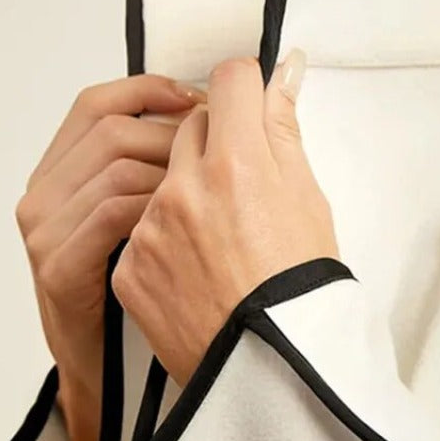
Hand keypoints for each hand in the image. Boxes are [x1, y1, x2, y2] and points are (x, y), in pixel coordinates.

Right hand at [15, 73, 207, 440]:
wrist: (113, 371)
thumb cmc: (140, 292)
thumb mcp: (148, 218)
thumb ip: (164, 165)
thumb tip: (210, 113)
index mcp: (64, 173)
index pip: (98, 105)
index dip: (150, 92)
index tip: (197, 97)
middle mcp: (46, 193)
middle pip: (112, 129)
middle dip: (175, 132)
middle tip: (222, 148)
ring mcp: (47, 230)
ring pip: (117, 167)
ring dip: (175, 171)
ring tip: (214, 190)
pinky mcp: (59, 266)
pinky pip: (113, 213)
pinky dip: (159, 207)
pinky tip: (190, 219)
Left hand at [111, 49, 339, 389]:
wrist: (275, 366)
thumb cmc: (303, 288)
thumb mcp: (309, 201)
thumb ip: (284, 131)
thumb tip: (282, 74)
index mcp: (239, 164)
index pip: (230, 83)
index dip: (246, 89)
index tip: (251, 105)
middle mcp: (184, 188)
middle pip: (190, 126)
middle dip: (217, 143)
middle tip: (245, 187)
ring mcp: (151, 228)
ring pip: (163, 178)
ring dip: (188, 192)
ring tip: (223, 240)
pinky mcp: (130, 265)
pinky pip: (144, 227)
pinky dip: (166, 238)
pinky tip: (198, 269)